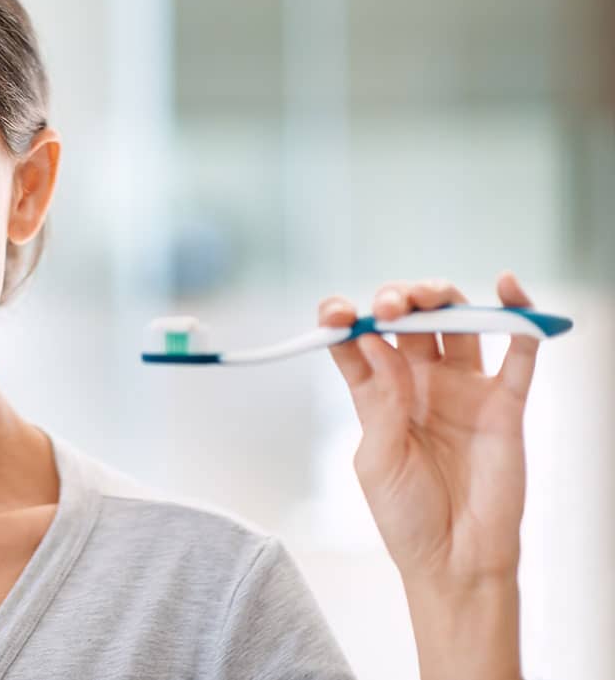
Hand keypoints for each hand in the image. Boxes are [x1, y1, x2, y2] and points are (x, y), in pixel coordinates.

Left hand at [318, 271, 539, 584]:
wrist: (454, 562)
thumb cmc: (405, 516)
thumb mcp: (377, 459)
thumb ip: (381, 401)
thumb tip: (376, 340)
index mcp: (377, 394)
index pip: (357, 341)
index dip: (343, 318)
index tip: (333, 312)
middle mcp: (419, 383)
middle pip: (409, 320)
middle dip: (397, 300)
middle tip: (389, 307)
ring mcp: (463, 389)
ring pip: (457, 323)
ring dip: (442, 298)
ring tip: (428, 300)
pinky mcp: (504, 404)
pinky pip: (518, 352)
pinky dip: (517, 316)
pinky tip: (508, 288)